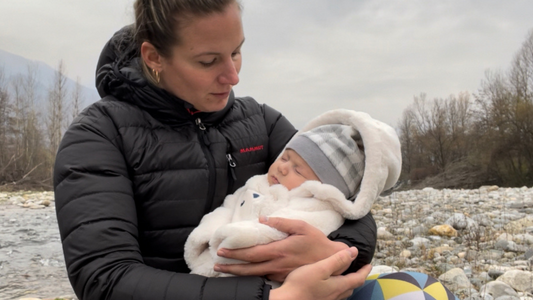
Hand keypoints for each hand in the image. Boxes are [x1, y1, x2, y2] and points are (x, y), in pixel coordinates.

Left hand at [214, 217, 348, 281]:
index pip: (252, 254)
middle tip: (217, 264)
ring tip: (226, 269)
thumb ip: (282, 222)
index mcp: (279, 250)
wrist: (332, 261)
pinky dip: (253, 275)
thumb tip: (263, 220)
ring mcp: (280, 273)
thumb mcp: (302, 226)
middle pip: (249, 269)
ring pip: (255, 275)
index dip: (235, 254)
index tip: (222, 252)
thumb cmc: (317, 242)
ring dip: (239, 273)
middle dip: (231, 267)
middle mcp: (277, 264)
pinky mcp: (284, 278)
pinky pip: (265, 277)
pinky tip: (245, 272)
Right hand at [270, 247, 371, 299]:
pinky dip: (338, 290)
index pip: (357, 278)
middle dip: (357, 278)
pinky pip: (334, 296)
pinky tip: (330, 288)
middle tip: (359, 271)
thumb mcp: (321, 268)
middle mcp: (335, 295)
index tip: (369, 265)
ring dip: (348, 285)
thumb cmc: (302, 283)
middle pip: (351, 287)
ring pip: (343, 293)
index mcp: (338, 285)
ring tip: (346, 279)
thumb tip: (354, 252)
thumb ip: (338, 260)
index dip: (364, 271)